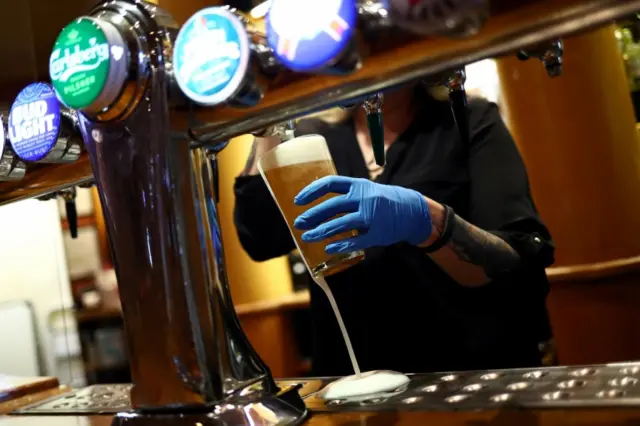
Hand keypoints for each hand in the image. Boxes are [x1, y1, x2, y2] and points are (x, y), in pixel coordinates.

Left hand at [293, 176, 431, 253]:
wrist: (412, 211)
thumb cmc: (382, 201)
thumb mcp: (365, 190)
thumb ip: (345, 194)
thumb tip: (316, 203)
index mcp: (358, 185)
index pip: (330, 183)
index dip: (311, 191)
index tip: (298, 201)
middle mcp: (364, 198)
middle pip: (333, 205)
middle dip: (313, 215)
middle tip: (299, 223)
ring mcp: (372, 216)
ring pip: (341, 224)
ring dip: (321, 231)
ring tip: (307, 237)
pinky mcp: (378, 233)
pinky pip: (356, 241)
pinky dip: (340, 245)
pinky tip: (328, 249)